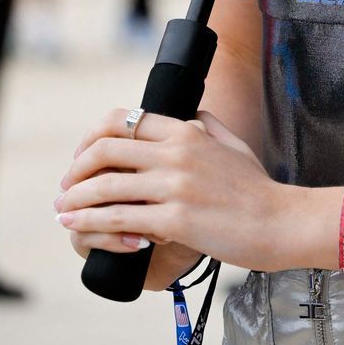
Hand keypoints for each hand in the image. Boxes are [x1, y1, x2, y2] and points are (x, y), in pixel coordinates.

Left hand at [54, 107, 299, 273]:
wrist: (281, 223)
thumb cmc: (257, 189)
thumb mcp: (231, 144)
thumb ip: (205, 125)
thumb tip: (188, 116)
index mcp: (186, 131)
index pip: (123, 122)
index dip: (91, 138)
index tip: (82, 158)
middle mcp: (176, 153)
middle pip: (105, 150)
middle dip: (76, 170)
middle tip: (66, 188)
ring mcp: (174, 186)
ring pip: (105, 187)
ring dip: (74, 201)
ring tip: (62, 212)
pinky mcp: (174, 220)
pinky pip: (119, 219)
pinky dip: (91, 223)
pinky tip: (77, 228)